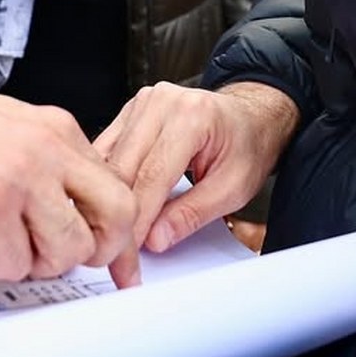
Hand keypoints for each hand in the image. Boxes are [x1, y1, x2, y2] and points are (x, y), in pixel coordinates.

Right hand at [0, 78, 140, 287]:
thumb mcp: (11, 127)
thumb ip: (51, 162)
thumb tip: (82, 210)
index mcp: (57, 127)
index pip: (118, 185)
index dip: (119, 232)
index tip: (118, 262)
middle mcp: (47, 148)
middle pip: (116, 215)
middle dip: (99, 251)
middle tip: (68, 258)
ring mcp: (20, 177)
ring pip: (68, 249)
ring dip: (39, 262)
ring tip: (6, 241)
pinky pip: (16, 264)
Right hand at [95, 81, 298, 254]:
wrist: (250, 118)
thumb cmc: (246, 147)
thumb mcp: (233, 188)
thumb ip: (193, 214)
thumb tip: (155, 239)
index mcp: (192, 116)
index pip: (153, 176)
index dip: (138, 219)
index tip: (128, 254)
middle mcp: (162, 102)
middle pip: (125, 166)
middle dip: (119, 213)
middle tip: (115, 254)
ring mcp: (143, 102)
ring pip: (110, 158)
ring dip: (106, 197)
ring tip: (108, 233)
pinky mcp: (130, 110)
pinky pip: (107, 148)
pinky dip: (105, 179)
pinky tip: (105, 204)